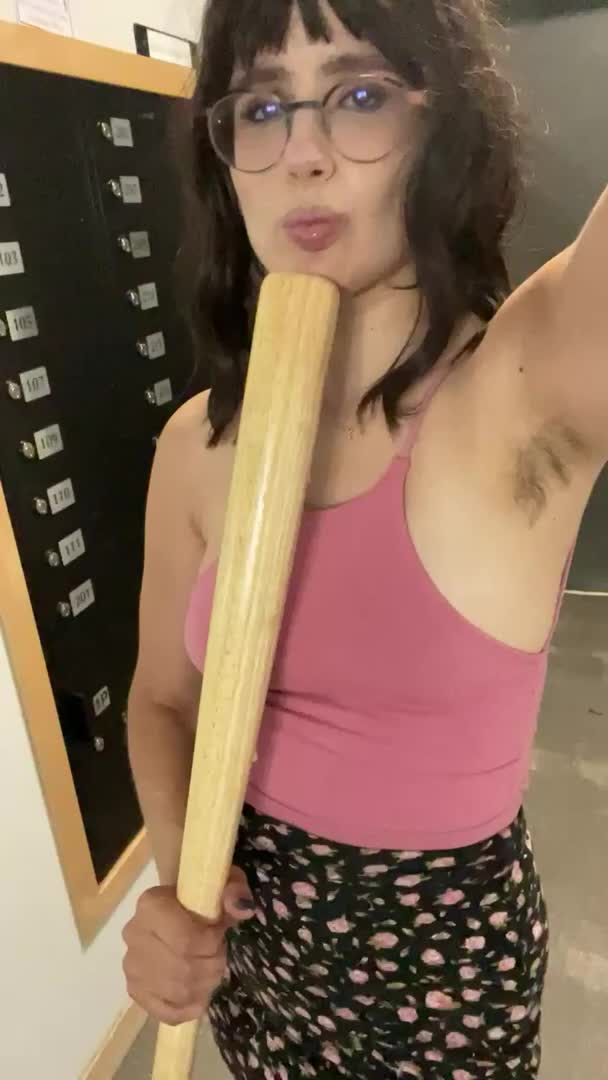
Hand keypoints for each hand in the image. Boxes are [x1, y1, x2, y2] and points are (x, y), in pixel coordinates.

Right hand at [122, 867, 254, 1025]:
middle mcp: (134, 935)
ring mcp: (132, 966)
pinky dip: (189, 1008)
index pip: (185, 941)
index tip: (219, 932)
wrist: (179, 905)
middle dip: (212, 966)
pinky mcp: (135, 990)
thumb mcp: (223, 882)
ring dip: (204, 986)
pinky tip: (199, 993)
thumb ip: (235, 890)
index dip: (212, 943)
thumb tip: (242, 908)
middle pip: (183, 970)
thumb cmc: (201, 894)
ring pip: (177, 993)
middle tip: (219, 954)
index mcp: (151, 904)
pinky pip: (166, 1012)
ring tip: (210, 969)